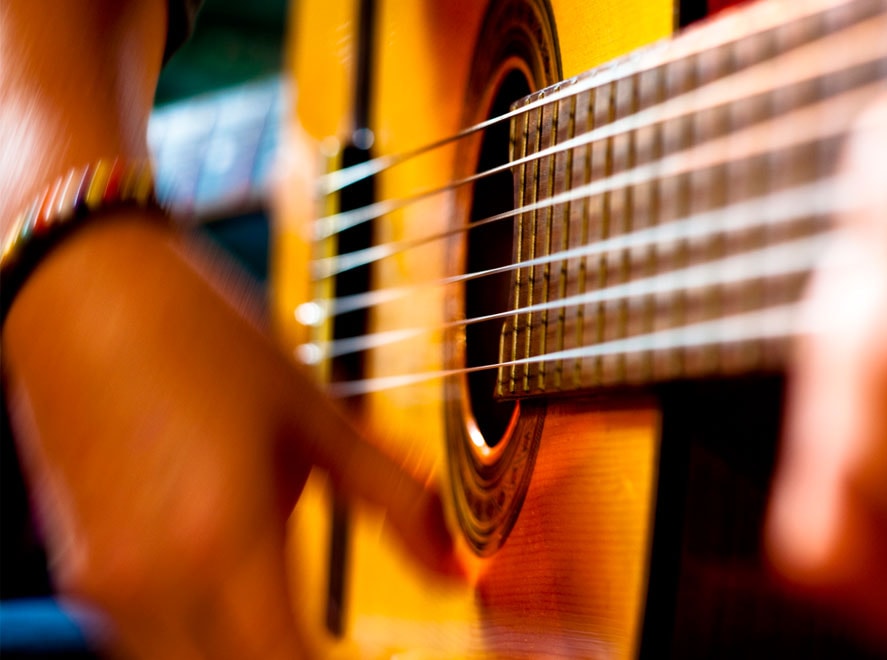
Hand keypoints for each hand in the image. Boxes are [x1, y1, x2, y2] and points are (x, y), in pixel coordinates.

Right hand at [3, 216, 455, 657]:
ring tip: (294, 623)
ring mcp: (108, 586)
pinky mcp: (81, 574)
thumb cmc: (206, 339)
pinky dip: (201, 643)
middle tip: (341, 648)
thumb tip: (452, 564)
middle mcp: (156, 583)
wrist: (82, 289)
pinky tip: (238, 594)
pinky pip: (148, 644)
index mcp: (225, 542)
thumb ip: (394, 500)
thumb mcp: (317, 416)